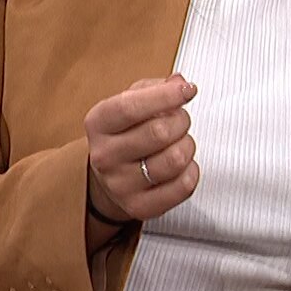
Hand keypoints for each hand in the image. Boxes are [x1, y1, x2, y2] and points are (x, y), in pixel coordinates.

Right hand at [84, 75, 200, 223]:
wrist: (107, 177)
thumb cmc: (124, 133)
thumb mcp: (129, 102)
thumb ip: (154, 88)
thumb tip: (179, 83)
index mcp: (99, 123)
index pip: (132, 107)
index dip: (166, 96)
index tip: (187, 90)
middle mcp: (105, 156)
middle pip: (159, 132)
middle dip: (181, 120)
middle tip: (180, 120)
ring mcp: (120, 185)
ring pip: (175, 160)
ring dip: (187, 145)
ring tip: (179, 142)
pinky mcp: (140, 207)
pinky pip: (183, 186)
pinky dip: (191, 171)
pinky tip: (182, 165)